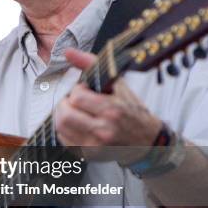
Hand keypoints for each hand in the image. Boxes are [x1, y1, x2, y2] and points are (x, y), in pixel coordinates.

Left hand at [55, 48, 161, 162]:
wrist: (147, 140)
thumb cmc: (132, 110)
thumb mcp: (117, 84)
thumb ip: (90, 64)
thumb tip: (68, 51)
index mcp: (112, 110)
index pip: (77, 97)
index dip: (76, 91)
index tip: (84, 90)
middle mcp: (103, 130)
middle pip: (65, 115)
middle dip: (64, 104)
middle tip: (72, 101)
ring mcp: (95, 146)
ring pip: (61, 128)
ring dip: (62, 115)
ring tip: (73, 110)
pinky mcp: (89, 155)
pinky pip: (64, 140)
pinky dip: (65, 129)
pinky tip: (76, 124)